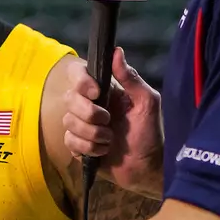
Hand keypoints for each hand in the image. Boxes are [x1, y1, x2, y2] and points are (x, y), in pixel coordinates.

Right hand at [63, 47, 163, 195]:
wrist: (146, 168)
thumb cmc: (151, 133)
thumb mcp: (147, 102)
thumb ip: (131, 78)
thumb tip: (117, 52)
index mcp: (104, 90)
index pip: (78, 73)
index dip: (81, 81)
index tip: (96, 92)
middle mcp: (90, 104)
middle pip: (69, 98)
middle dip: (88, 113)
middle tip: (108, 121)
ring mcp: (82, 125)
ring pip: (68, 121)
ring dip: (91, 133)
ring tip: (110, 140)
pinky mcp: (78, 145)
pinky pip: (70, 141)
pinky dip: (88, 147)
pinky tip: (103, 151)